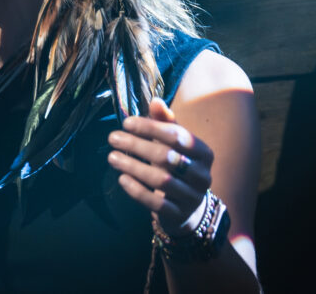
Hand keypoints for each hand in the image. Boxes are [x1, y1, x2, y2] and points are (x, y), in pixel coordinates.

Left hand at [107, 98, 214, 234]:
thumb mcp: (175, 144)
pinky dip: (137, 190)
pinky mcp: (179, 215)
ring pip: (161, 181)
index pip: (177, 136)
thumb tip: (155, 101)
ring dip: (133, 167)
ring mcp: (192, 197)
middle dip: (137, 145)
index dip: (150, 128)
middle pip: (167, 157)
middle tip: (113, 138)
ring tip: (112, 157)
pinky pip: (156, 204)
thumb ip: (165, 123)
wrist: (188, 207)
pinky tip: (121, 179)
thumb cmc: (178, 166)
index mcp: (204, 153)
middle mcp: (203, 175)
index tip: (126, 123)